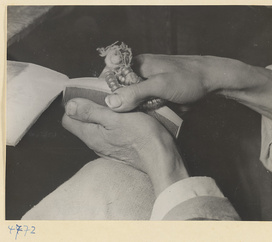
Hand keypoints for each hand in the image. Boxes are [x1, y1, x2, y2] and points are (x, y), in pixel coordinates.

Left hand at [62, 98, 188, 195]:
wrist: (160, 157)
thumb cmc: (140, 135)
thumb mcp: (114, 118)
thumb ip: (91, 112)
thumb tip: (69, 106)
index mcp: (90, 135)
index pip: (68, 120)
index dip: (74, 105)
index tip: (87, 95)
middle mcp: (95, 144)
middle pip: (82, 123)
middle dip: (89, 108)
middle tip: (105, 97)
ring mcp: (107, 148)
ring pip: (97, 128)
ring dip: (103, 115)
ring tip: (117, 105)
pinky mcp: (118, 149)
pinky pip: (109, 133)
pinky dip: (113, 123)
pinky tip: (125, 118)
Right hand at [105, 54, 209, 111]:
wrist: (212, 81)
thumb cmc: (188, 78)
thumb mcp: (160, 85)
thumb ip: (135, 92)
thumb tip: (110, 102)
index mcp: (138, 64)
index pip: (112, 74)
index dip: (107, 89)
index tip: (107, 104)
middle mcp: (141, 73)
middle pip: (121, 90)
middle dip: (123, 103)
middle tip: (127, 114)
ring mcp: (150, 85)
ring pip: (134, 100)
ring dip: (137, 109)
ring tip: (144, 115)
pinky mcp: (157, 95)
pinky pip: (145, 105)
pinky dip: (147, 111)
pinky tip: (151, 116)